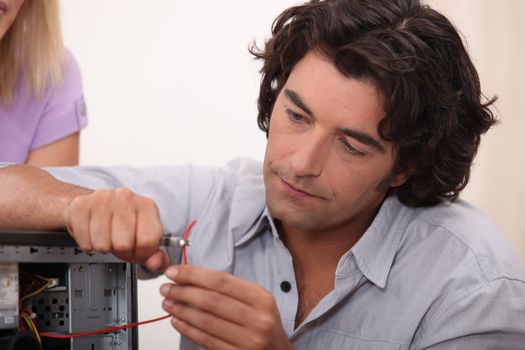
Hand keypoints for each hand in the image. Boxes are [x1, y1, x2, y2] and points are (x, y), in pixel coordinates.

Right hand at [63, 188, 168, 271]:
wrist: (93, 205)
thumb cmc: (122, 223)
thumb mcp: (144, 238)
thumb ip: (157, 256)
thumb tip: (156, 264)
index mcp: (146, 206)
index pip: (148, 241)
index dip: (141, 253)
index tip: (137, 249)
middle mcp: (126, 198)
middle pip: (124, 245)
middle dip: (121, 250)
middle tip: (118, 241)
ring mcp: (102, 199)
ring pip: (103, 245)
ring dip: (104, 247)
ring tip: (106, 236)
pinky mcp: (81, 206)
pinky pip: (85, 242)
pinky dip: (88, 244)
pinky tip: (93, 232)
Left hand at [160, 265, 293, 349]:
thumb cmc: (264, 324)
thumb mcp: (258, 301)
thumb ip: (232, 290)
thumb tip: (194, 277)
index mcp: (261, 299)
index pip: (221, 281)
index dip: (194, 275)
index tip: (175, 272)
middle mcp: (257, 319)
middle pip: (211, 300)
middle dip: (183, 292)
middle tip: (166, 288)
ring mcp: (248, 340)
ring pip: (206, 321)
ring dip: (181, 311)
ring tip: (168, 303)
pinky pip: (206, 340)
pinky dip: (188, 330)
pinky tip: (178, 321)